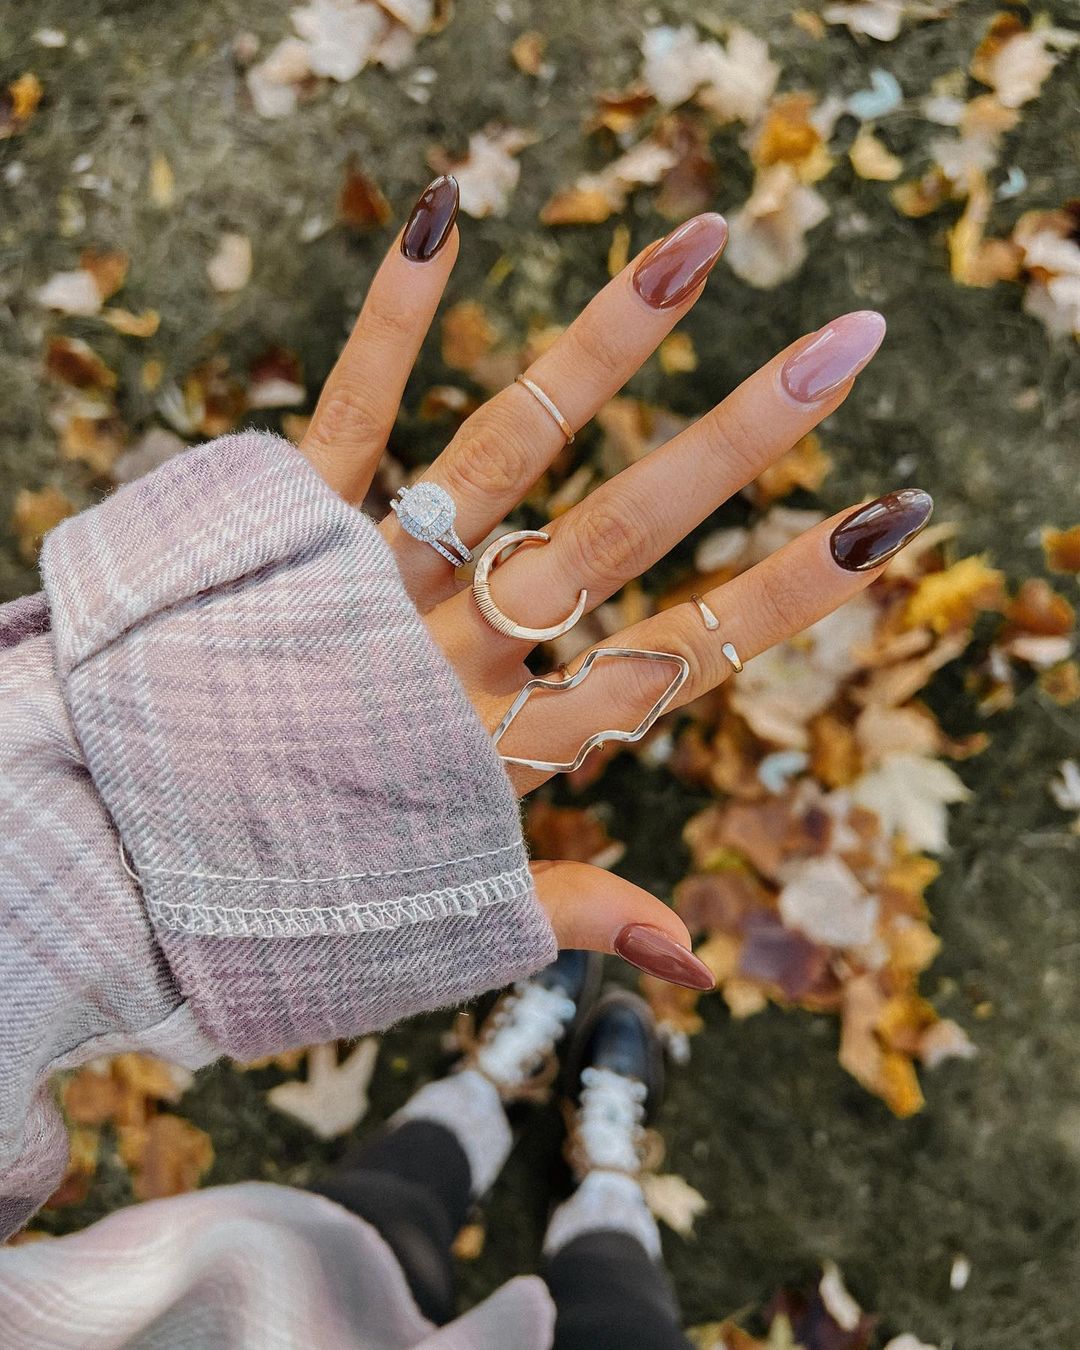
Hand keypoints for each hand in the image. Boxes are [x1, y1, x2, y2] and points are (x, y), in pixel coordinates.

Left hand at [298, 176, 930, 984]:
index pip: (681, 657)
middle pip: (618, 536)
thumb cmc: (304, 891)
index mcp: (508, 747)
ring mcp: (371, 590)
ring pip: (503, 455)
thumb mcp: (453, 913)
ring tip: (687, 248)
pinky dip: (389, 327)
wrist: (127, 868)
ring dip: (596, 352)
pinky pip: (345, 424)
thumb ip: (577, 910)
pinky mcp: (285, 543)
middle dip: (738, 444)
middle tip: (844, 346)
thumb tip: (697, 966)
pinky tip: (439, 216)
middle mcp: (456, 653)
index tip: (888, 518)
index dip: (789, 591)